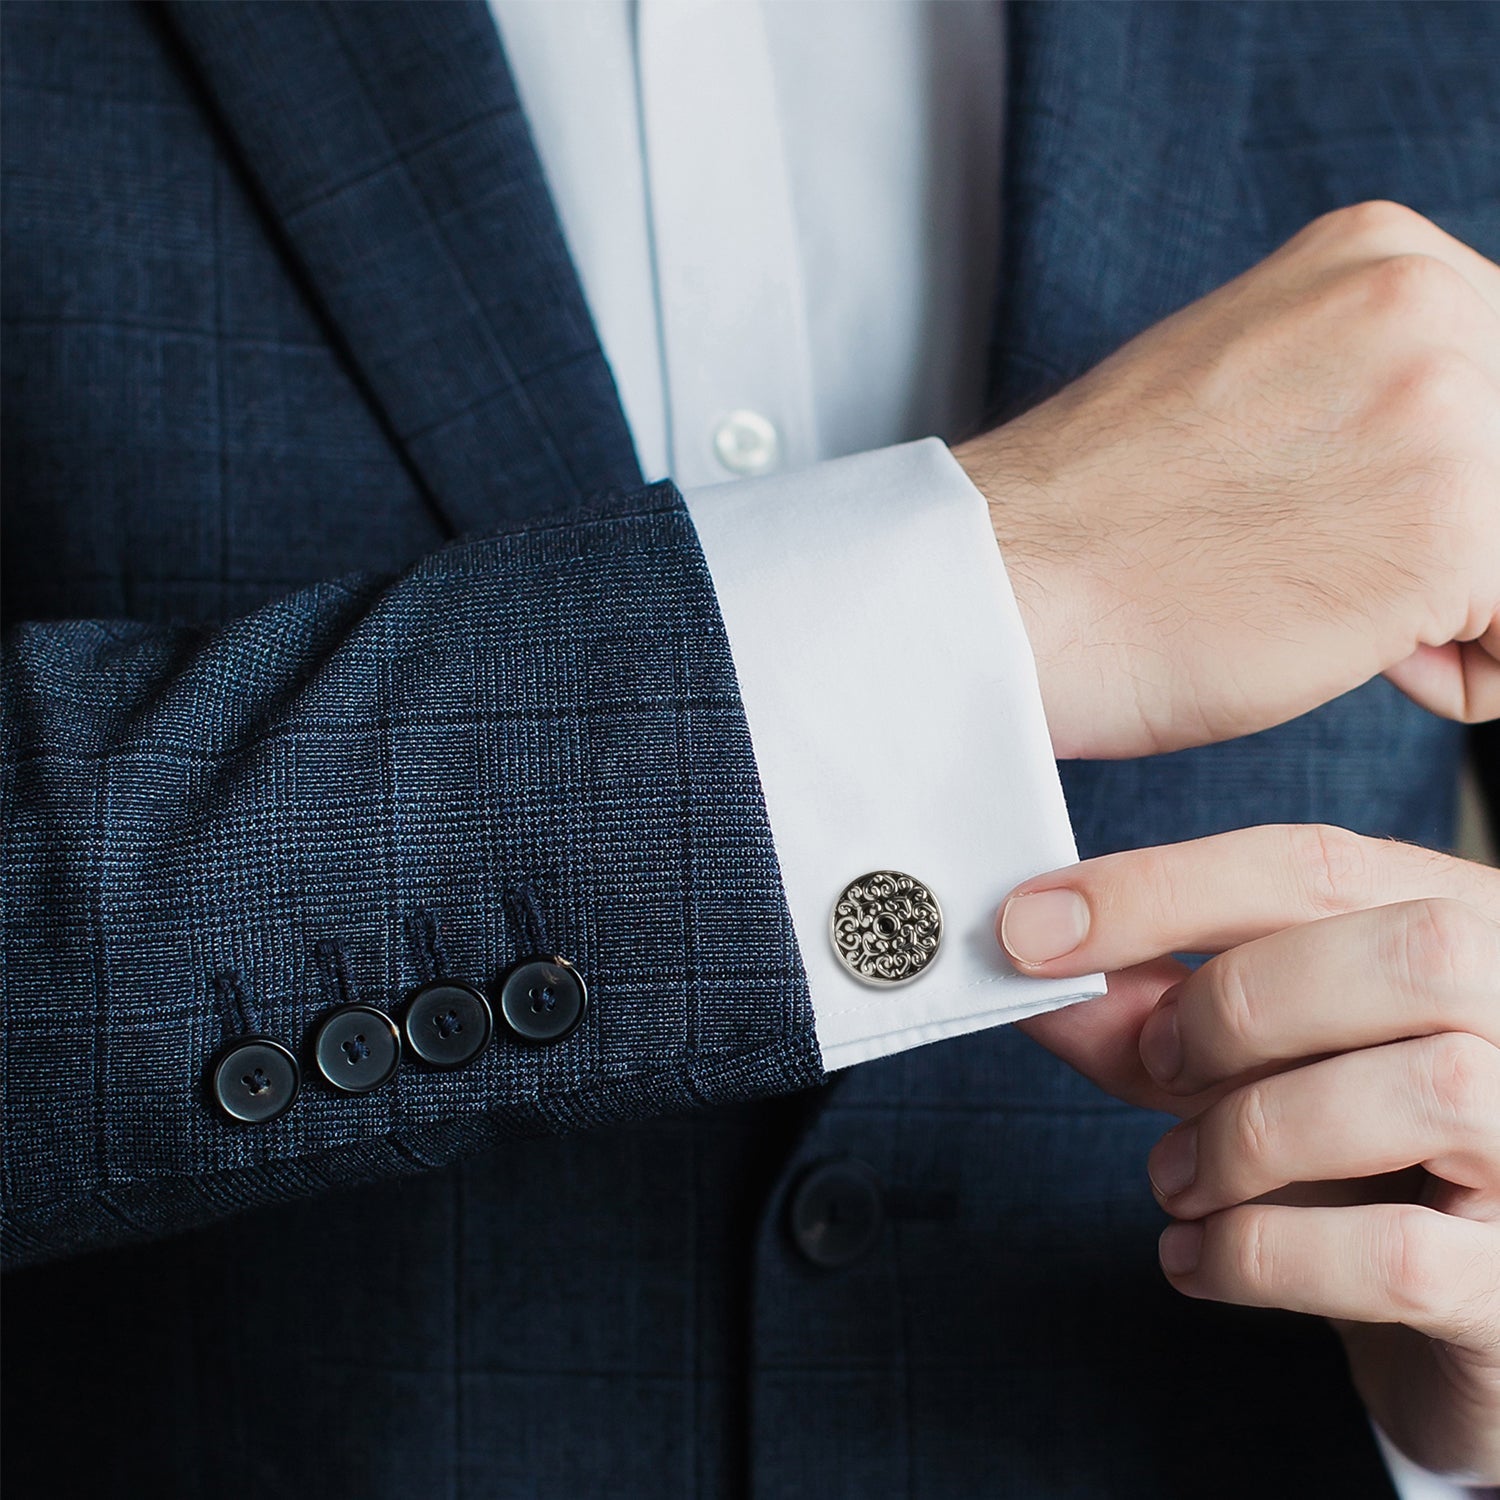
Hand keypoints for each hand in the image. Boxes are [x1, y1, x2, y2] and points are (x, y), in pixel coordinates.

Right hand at [955, 200, 1499, 759]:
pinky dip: (1459, 672)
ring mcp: (1447, 404)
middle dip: (1467, 543)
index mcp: (1378, 254)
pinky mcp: (1451, 523)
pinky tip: (1334, 646)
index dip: (1453, 479)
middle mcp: (1430, 300)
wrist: (1004, 587)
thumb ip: (1375, 383)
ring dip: (1460, 606)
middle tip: (1333, 564)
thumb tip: (1466, 460)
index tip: (1357, 517)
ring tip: (1325, 605)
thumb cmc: (1103, 526)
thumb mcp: (1254, 387)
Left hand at [996, 825, 1499, 1481]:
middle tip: (1159, 1065)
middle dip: (1239, 1004)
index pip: (1320, 865)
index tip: (1032, 926)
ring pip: (1427, 1091)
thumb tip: (1034, 966)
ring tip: (1178, 1180)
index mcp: (1468, 932)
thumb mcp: (1252, 1068)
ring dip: (1247, 1135)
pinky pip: (1396, 1256)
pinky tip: (1199, 1261)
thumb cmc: (1354, 1165)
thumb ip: (1156, 1015)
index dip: (1160, 888)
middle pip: (1411, 952)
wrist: (1453, 1322)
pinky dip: (1260, 1254)